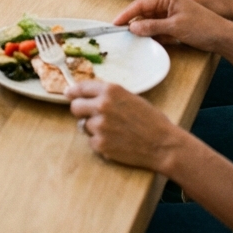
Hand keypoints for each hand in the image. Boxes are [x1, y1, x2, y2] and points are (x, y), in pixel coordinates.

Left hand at [67, 80, 184, 171]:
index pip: (81, 87)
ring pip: (84, 126)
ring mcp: (100, 126)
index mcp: (110, 90)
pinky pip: (92, 142)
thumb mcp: (130, 98)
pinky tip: (116, 143)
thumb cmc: (151, 120)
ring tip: (114, 132)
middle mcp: (102, 105)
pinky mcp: (100, 144)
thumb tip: (89, 95)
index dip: (73, 92)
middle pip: (75, 107)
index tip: (68, 94)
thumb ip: (109, 95)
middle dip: (81, 112)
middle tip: (91, 116)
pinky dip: (101, 143)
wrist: (164, 144)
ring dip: (94, 129)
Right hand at [113, 0, 231, 52]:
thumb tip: (132, 27)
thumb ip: (152, 26)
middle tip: (126, 34)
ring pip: (153, 18)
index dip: (127, 14)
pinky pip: (162, 24)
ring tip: (145, 38)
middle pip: (146, 10)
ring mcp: (175, 9)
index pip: (141, 4)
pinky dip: (159, 32)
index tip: (115, 23)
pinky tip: (159, 40)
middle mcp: (171, 0)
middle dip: (137, 22)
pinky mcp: (179, 18)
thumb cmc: (203, 27)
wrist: (226, 36)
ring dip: (148, 28)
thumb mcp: (175, 28)